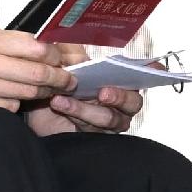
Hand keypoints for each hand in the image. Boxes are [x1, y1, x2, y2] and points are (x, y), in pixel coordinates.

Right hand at [0, 26, 68, 113]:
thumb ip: (4, 41)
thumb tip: (44, 47)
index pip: (34, 46)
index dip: (56, 54)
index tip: (65, 58)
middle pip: (36, 72)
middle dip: (60, 78)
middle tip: (70, 80)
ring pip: (26, 92)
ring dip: (44, 93)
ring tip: (53, 90)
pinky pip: (7, 107)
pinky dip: (17, 104)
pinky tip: (18, 99)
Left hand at [23, 48, 146, 136]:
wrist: (35, 110)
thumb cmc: (56, 86)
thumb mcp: (63, 66)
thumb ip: (74, 56)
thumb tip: (82, 55)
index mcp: (119, 81)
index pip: (143, 76)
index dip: (153, 73)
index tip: (155, 70)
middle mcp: (120, 103)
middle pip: (133, 102)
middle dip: (119, 96)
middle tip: (103, 93)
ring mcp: (110, 122)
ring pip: (110, 118)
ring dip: (85, 108)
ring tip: (62, 99)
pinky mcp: (96, 136)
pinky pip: (92, 129)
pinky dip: (75, 115)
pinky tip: (59, 105)